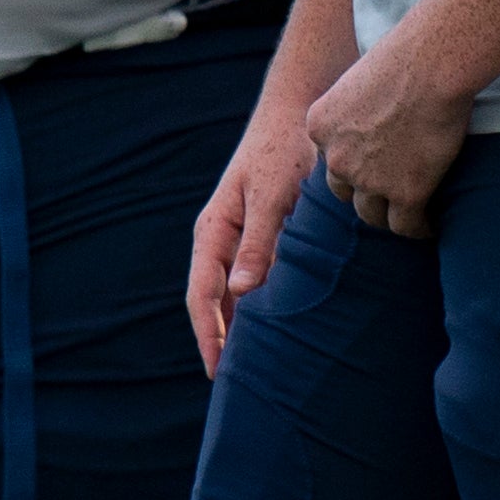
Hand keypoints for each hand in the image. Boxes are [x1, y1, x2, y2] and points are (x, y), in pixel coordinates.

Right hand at [185, 111, 313, 371]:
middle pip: (214, 303)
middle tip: (239, 387)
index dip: (209, 336)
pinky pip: (259, 283)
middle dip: (222, 343)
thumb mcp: (272, 195)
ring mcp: (242, 240)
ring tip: (259, 370)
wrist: (298, 112)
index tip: (218, 372)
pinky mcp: (267, 237)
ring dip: (244, 330)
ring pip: (236, 296)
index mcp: (213, 231)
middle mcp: (222, 240)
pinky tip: (282, 330)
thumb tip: (241, 293)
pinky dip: (264, 309)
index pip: (202, 295)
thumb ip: (258, 242)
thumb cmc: (284, 150)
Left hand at [300, 40, 471, 242]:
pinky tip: (431, 225)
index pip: (331, 158)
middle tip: (390, 194)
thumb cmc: (405, 59)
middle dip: (365, 193)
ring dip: (389, 216)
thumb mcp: (358, 82)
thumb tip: (373, 125)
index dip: (353, 163)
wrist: (431, 64)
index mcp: (319, 127)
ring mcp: (368, 179)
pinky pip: (406, 225)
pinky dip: (420, 228)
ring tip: (411, 215)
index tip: (374, 165)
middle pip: (345, 191)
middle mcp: (336, 157)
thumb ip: (356, 110)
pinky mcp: (405, 193)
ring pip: (372, 215)